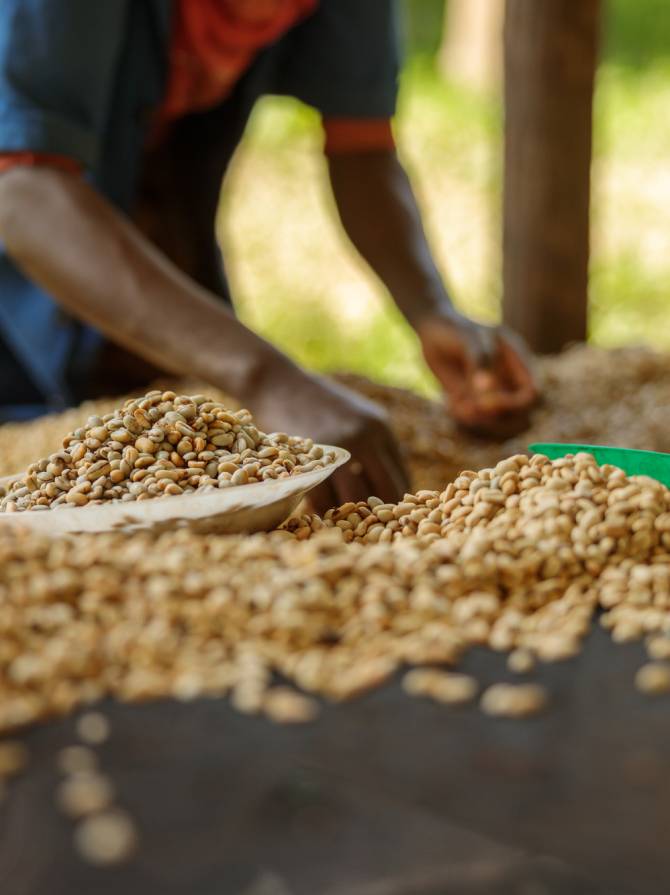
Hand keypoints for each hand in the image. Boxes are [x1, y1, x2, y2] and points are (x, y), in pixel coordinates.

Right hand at [252, 371, 409, 513]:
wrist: (276, 381)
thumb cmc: (313, 400)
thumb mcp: (355, 414)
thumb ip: (373, 444)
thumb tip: (386, 484)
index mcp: (381, 429)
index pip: (401, 478)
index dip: (395, 503)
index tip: (386, 519)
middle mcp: (368, 438)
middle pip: (385, 492)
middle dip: (378, 515)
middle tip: (368, 532)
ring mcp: (341, 447)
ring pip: (355, 498)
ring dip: (350, 517)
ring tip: (345, 528)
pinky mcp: (313, 457)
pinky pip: (325, 498)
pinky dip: (323, 512)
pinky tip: (321, 518)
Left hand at [417, 312, 538, 436]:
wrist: (432, 329)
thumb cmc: (455, 328)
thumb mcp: (469, 339)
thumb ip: (480, 362)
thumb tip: (486, 390)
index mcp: (517, 363)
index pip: (532, 393)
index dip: (515, 403)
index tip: (488, 400)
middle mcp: (508, 380)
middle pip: (518, 414)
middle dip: (497, 418)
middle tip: (474, 407)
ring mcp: (491, 391)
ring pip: (496, 421)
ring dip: (479, 421)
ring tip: (459, 405)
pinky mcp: (472, 399)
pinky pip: (475, 418)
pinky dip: (464, 416)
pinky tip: (451, 402)